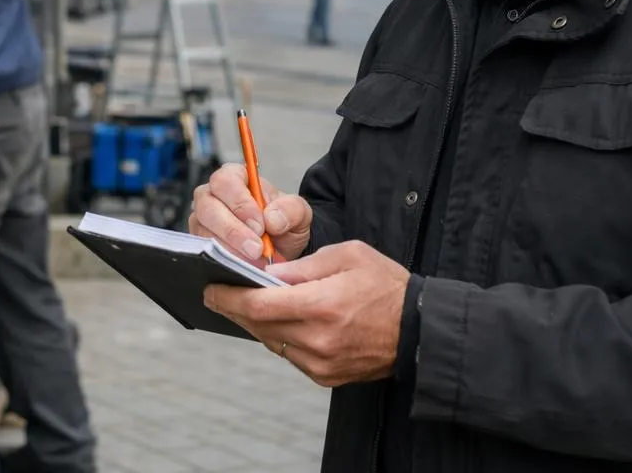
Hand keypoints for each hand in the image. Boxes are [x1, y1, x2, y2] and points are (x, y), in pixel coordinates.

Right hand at [188, 162, 312, 261]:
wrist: (281, 248)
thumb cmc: (282, 222)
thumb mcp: (298, 213)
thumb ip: (291, 209)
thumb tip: (271, 218)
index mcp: (235, 178)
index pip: (225, 181)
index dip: (240, 202)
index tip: (260, 225)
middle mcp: (212, 196)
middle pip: (207, 206)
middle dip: (233, 230)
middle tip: (256, 248)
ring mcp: (202, 221)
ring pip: (203, 231)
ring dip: (228, 248)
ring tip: (253, 260)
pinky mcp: (200, 244)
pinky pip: (203, 251)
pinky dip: (223, 260)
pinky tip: (242, 266)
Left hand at [203, 240, 409, 386]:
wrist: (420, 329)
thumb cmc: (386, 285)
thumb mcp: (347, 255)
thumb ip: (303, 265)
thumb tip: (267, 273)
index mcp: (321, 305)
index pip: (259, 304)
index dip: (229, 297)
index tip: (210, 288)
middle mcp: (317, 339)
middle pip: (258, 325)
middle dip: (235, 308)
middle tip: (218, 293)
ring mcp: (321, 363)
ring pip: (271, 341)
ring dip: (256, 322)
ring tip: (246, 303)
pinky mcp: (326, 376)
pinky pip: (289, 355)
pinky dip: (279, 336)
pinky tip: (278, 320)